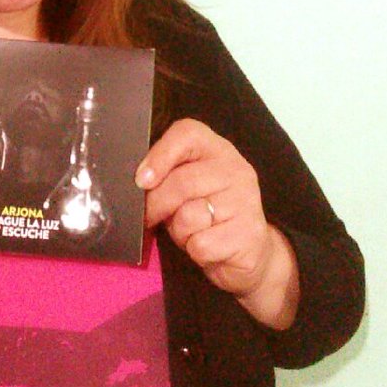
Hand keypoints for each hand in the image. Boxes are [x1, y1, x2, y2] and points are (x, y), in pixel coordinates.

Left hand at [136, 118, 298, 328]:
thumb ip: (167, 177)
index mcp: (218, 150)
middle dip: (156, 204)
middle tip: (150, 217)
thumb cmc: (208, 217)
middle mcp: (236, 170)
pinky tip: (207, 248)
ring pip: (188, 216)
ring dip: (178, 232)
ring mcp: (246, 201)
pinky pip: (201, 244)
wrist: (249, 253)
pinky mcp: (249, 234)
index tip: (141, 180)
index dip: (160, 154)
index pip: (187, 133)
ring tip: (190, 232)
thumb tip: (137, 182)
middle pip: (181, 181)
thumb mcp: (186, 190)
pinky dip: (195, 251)